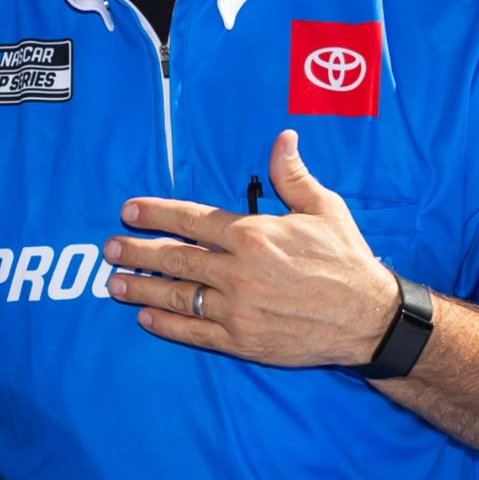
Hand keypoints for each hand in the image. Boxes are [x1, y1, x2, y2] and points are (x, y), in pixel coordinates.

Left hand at [105, 129, 399, 368]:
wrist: (370, 318)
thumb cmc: (346, 260)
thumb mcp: (324, 209)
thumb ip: (293, 175)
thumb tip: (282, 138)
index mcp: (253, 234)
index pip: (191, 220)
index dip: (156, 214)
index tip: (129, 211)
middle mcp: (239, 271)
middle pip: (174, 258)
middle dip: (136, 251)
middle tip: (108, 248)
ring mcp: (239, 309)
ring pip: (178, 296)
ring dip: (141, 289)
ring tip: (113, 283)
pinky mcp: (244, 341)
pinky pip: (195, 332)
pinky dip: (167, 326)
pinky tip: (145, 318)